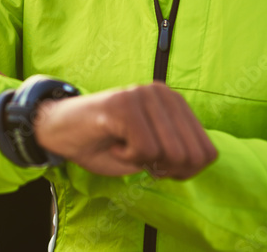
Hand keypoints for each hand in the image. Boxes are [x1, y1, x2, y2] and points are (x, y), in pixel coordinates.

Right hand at [33, 82, 216, 178]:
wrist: (59, 130)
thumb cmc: (104, 143)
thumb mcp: (149, 152)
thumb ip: (176, 155)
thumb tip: (195, 162)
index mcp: (175, 103)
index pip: (208, 152)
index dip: (185, 172)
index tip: (156, 165)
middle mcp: (163, 93)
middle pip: (192, 156)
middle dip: (166, 170)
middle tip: (138, 159)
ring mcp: (144, 95)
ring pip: (171, 153)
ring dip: (144, 162)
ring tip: (123, 146)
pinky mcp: (124, 104)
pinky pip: (144, 149)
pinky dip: (127, 158)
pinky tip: (113, 143)